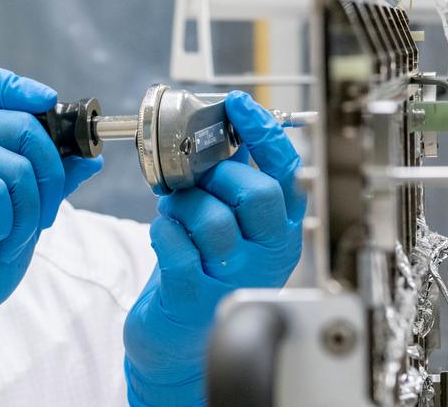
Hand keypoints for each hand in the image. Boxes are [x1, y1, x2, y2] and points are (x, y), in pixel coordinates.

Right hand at [0, 62, 101, 404]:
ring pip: (17, 166)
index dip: (17, 85)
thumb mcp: (24, 217)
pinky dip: (2, 228)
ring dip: (25, 216)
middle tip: (39, 220)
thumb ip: (50, 182)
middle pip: (24, 124)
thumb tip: (90, 157)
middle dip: (50, 177)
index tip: (47, 102)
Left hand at [123, 91, 304, 406]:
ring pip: (212, 218)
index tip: (237, 104)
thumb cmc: (204, 272)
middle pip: (255, 193)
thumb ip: (232, 182)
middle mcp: (266, 256)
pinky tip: (164, 234)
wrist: (179, 342)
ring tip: (175, 214)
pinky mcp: (196, 297)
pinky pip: (177, 245)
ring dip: (182, 206)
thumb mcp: (232, 226)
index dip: (262, 132)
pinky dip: (162, 231)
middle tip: (196, 182)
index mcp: (280, 231)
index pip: (285, 171)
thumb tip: (219, 129)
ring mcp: (234, 279)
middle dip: (217, 175)